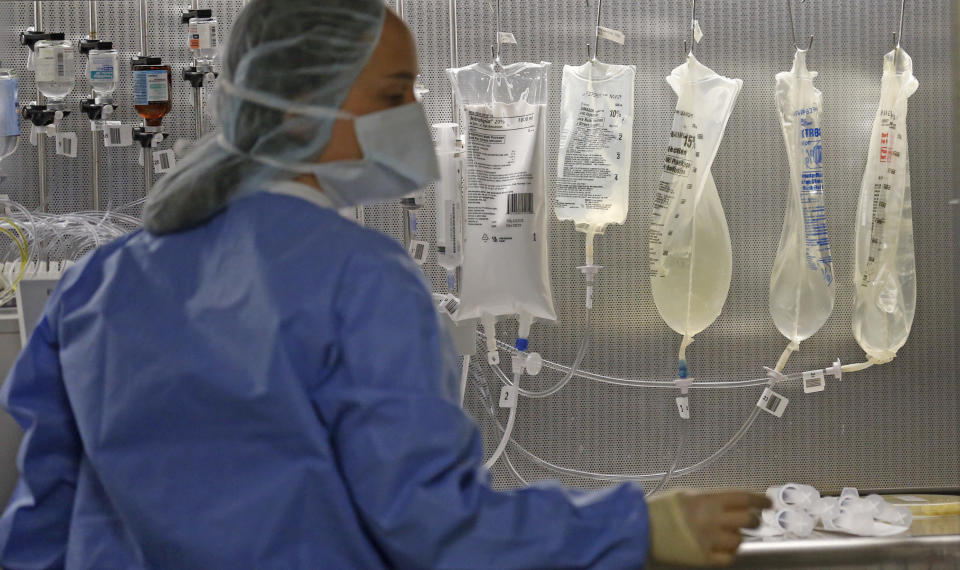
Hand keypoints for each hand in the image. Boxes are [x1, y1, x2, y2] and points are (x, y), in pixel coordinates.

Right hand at [648, 489, 770, 566]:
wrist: (640, 530)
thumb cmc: (661, 509)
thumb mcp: (686, 495)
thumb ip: (711, 498)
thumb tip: (735, 502)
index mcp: (707, 500)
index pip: (744, 498)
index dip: (760, 499)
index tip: (768, 502)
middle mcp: (712, 520)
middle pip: (749, 520)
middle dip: (754, 519)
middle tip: (751, 519)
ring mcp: (709, 541)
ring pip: (740, 540)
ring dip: (737, 536)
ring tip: (725, 533)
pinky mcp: (704, 558)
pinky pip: (729, 557)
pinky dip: (728, 552)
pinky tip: (721, 547)